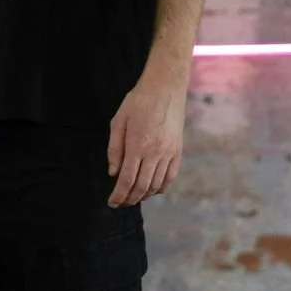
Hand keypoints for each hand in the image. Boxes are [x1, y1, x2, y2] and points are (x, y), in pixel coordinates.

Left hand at [106, 68, 186, 205]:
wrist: (165, 88)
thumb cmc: (138, 102)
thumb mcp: (118, 121)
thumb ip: (115, 149)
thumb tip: (113, 173)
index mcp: (137, 145)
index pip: (127, 180)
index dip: (119, 195)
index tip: (112, 203)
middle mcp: (155, 152)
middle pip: (141, 186)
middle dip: (130, 199)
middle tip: (121, 203)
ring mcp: (169, 153)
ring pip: (156, 185)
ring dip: (144, 195)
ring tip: (134, 197)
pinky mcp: (178, 151)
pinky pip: (170, 177)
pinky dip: (160, 188)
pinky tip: (152, 189)